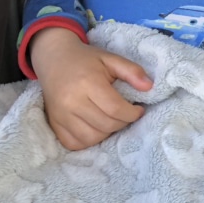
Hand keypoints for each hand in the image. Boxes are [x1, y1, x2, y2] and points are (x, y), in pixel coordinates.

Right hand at [30, 27, 152, 149]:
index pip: (115, 109)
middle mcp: (71, 102)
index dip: (132, 113)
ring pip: (91, 138)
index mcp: (87, 83)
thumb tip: (149, 87)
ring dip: (107, 133)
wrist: (54, 59)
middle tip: (126, 114)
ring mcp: (60, 115)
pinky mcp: (54, 124)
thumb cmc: (86, 60)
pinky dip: (89, 140)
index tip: (139, 109)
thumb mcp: (111, 59)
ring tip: (112, 120)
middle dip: (123, 123)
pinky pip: (75, 143)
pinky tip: (96, 127)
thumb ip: (132, 71)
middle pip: (105, 125)